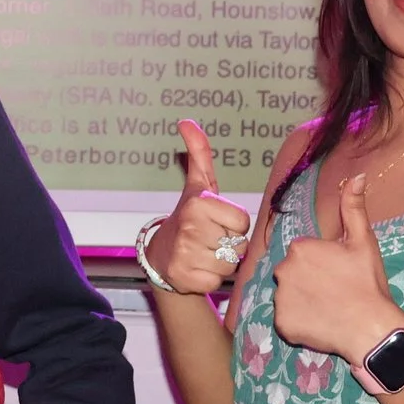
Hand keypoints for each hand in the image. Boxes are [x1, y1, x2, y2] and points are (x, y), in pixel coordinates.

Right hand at [146, 120, 251, 294]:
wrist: (161, 255)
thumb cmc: (189, 217)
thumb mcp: (197, 185)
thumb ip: (199, 153)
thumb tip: (186, 121)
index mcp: (199, 204)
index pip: (242, 221)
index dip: (233, 224)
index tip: (217, 222)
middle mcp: (190, 228)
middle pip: (238, 244)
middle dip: (229, 244)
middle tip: (210, 239)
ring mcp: (186, 255)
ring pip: (230, 264)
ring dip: (221, 262)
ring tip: (205, 253)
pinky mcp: (185, 278)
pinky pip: (216, 281)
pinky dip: (210, 278)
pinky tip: (197, 269)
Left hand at [271, 173, 403, 362]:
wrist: (371, 327)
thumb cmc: (367, 282)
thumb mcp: (363, 241)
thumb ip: (353, 207)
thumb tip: (357, 176)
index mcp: (300, 248)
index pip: (303, 253)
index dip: (321, 263)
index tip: (338, 274)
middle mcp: (282, 269)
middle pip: (292, 272)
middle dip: (308, 280)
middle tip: (333, 292)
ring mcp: (280, 298)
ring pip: (288, 295)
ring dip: (302, 300)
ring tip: (327, 308)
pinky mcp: (282, 324)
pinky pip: (286, 319)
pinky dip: (299, 321)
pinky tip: (319, 322)